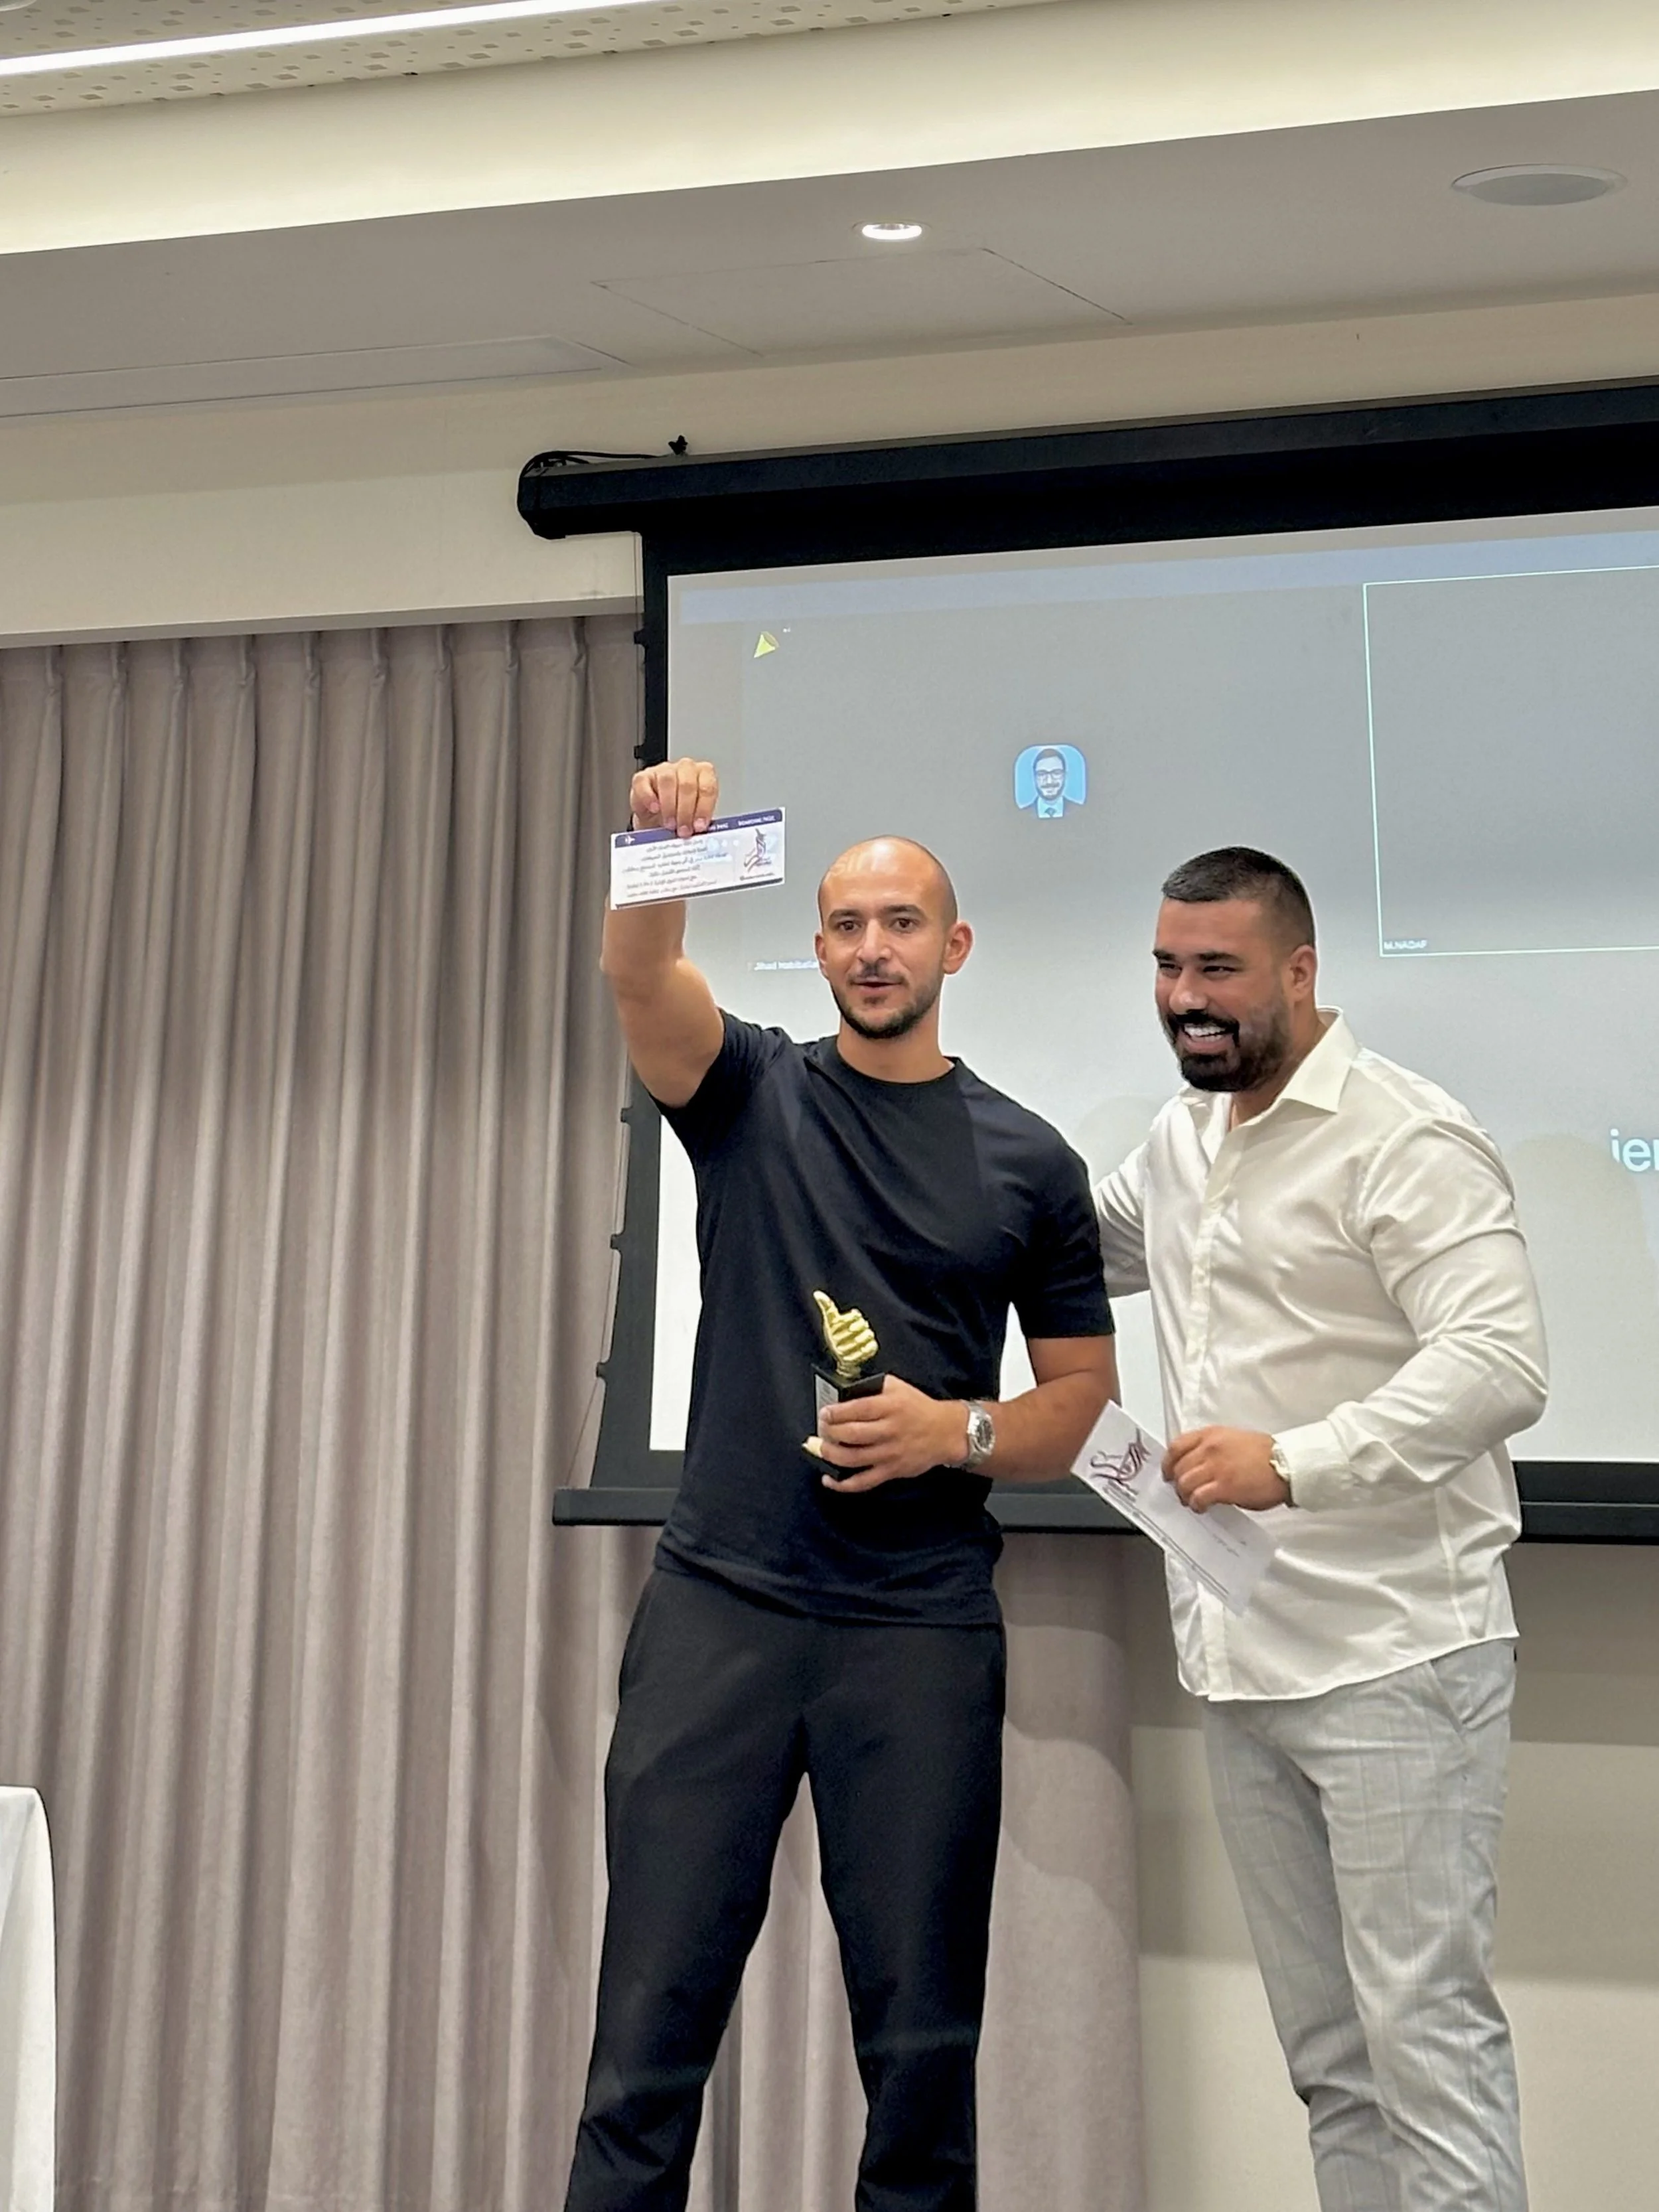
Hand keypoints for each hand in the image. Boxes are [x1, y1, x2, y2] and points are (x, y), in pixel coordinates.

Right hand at [630, 757, 718, 837]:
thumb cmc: (678, 818)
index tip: (699, 826)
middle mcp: (685, 769)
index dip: (704, 808)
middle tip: (683, 830)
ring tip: (670, 824)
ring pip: (668, 780)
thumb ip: (698, 822)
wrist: (655, 823)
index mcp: (704, 775)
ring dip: (669, 806)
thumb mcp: (693, 820)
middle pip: (688, 784)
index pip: (708, 787)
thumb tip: (700, 831)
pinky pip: (644, 783)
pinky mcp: (642, 777)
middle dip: (686, 811)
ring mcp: (663, 770)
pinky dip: (649, 798)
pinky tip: (654, 809)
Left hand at [808, 1377, 966, 1493]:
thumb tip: (846, 1391)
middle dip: (829, 1432)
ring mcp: (890, 1453)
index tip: (825, 1413)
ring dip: (831, 1454)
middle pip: (852, 1434)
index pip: (857, 1409)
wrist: (946, 1432)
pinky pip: (863, 1481)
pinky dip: (843, 1484)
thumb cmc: (919, 1408)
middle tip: (822, 1429)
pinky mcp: (891, 1471)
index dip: (836, 1412)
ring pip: (853, 1458)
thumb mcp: (898, 1387)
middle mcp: (889, 1430)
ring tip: (821, 1448)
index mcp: (891, 1406)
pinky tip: (829, 1479)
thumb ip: (873, 1387)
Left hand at [1163, 1427, 1288, 1513]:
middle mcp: (1209, 1448)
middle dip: (1176, 1483)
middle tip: (1182, 1494)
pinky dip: (1196, 1505)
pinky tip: (1202, 1507)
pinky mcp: (1224, 1486)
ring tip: (1193, 1502)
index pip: (1176, 1446)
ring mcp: (1216, 1467)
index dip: (1168, 1463)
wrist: (1287, 1464)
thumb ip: (1213, 1449)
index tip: (1168, 1473)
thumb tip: (1198, 1466)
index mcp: (1211, 1434)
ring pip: (1184, 1483)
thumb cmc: (1266, 1454)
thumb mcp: (1233, 1440)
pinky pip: (1198, 1497)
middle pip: (1178, 1468)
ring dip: (1185, 1496)